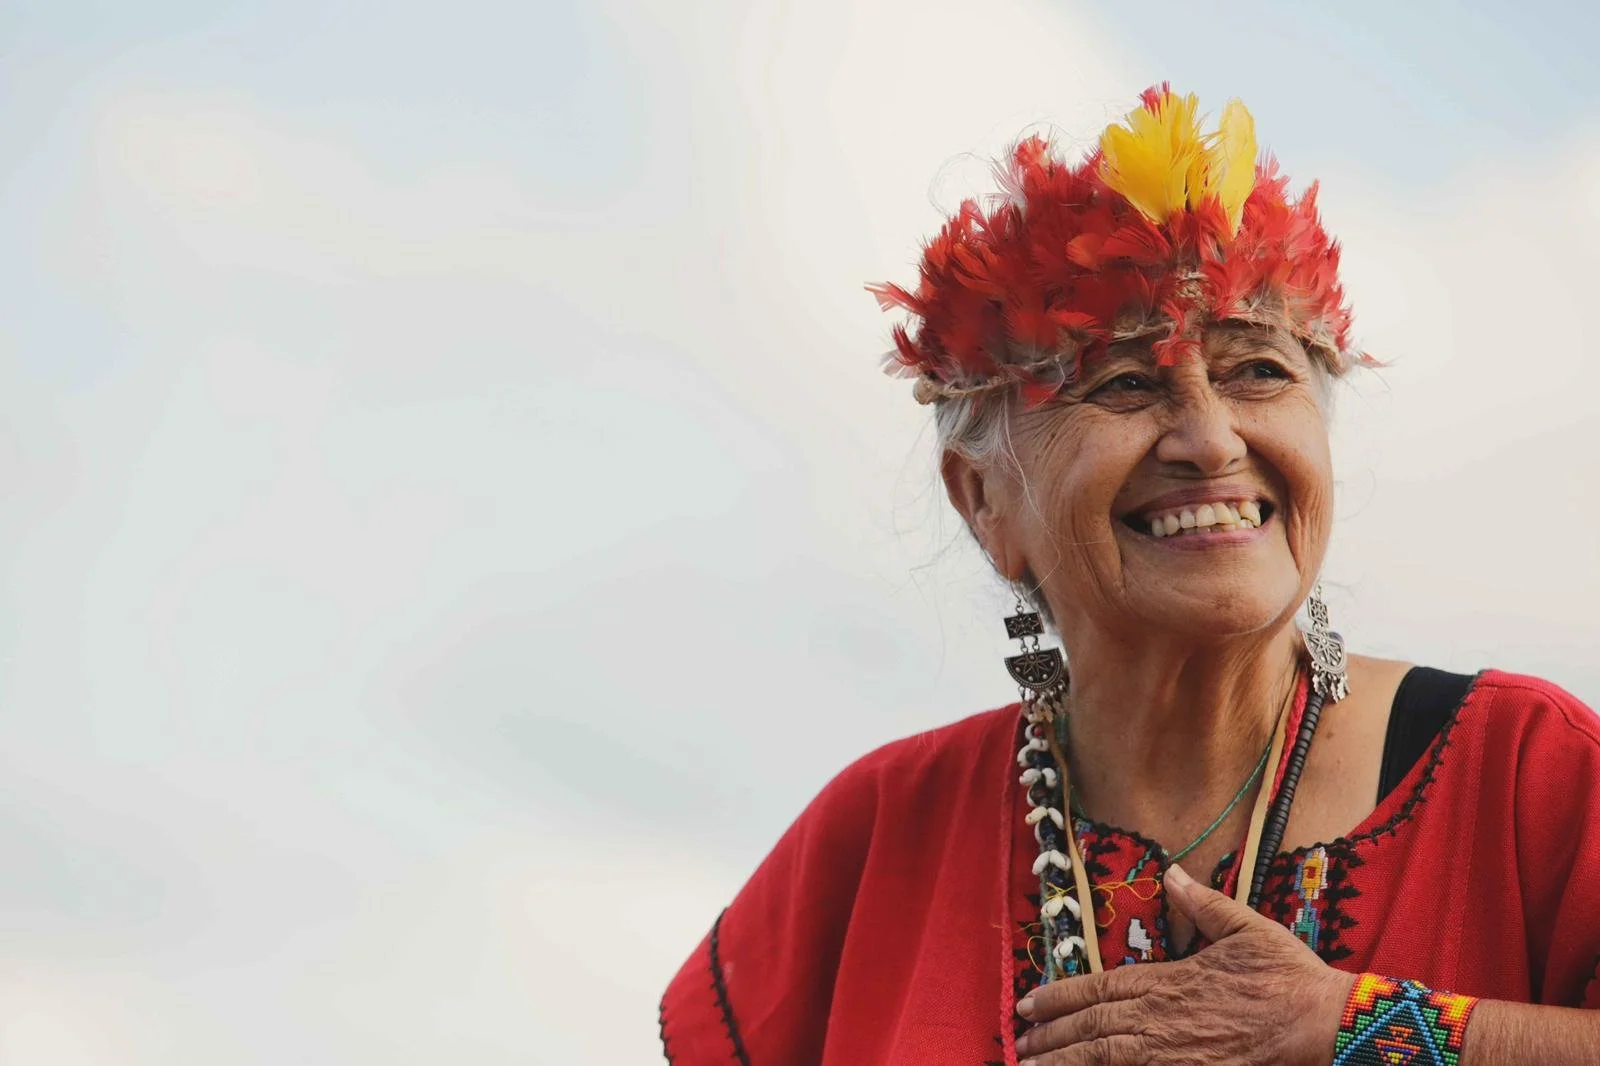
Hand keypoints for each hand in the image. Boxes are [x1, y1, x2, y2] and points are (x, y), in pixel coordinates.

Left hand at [1013, 864, 1354, 1064]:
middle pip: (1092, 1027)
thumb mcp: (1246, 927)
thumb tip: (1175, 874)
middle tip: (1019, 1040)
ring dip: (1065, 1062)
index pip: (1099, 988)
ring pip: (1104, 1059)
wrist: (1322, 1023)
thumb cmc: (1287, 976)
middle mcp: (1161, 1018)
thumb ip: (1204, 903)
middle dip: (1051, 1034)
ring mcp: (1173, 1053)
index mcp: (1169, 980)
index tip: (1029, 1002)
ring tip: (1031, 1065)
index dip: (1060, 996)